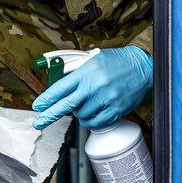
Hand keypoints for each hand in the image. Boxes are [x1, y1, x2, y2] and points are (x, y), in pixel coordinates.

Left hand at [32, 47, 151, 130]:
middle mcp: (94, 87)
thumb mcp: (94, 60)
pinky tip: (93, 113)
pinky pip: (96, 123)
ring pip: (82, 116)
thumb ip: (77, 72)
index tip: (38, 106)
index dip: (47, 99)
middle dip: (50, 115)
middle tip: (39, 122)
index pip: (61, 88)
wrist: (142, 67)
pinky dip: (91, 121)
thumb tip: (60, 83)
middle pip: (66, 105)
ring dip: (79, 113)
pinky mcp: (115, 110)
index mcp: (87, 72)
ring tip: (86, 104)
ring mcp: (105, 100)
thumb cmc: (117, 61)